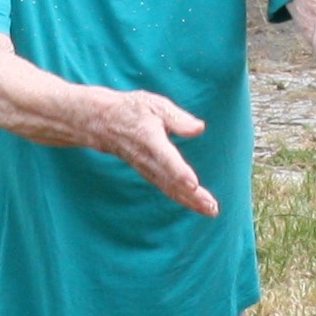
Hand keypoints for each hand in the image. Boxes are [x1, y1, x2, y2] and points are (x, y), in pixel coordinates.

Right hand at [85, 87, 216, 215]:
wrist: (103, 122)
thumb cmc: (133, 110)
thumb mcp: (154, 104)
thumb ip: (178, 118)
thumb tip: (199, 128)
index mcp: (150, 138)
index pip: (165, 157)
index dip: (179, 171)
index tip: (193, 184)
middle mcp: (147, 158)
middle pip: (171, 180)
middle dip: (191, 196)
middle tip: (212, 207)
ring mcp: (147, 169)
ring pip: (170, 189)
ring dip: (191, 202)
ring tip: (211, 211)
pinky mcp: (149, 174)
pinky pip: (167, 189)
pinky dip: (183, 199)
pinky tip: (199, 206)